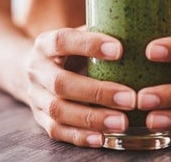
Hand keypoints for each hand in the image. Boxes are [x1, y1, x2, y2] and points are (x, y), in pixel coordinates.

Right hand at [25, 27, 136, 146]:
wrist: (31, 70)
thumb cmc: (68, 51)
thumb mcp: (77, 36)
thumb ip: (100, 34)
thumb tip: (139, 33)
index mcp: (45, 44)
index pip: (62, 41)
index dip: (89, 45)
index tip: (120, 50)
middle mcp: (36, 70)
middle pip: (61, 83)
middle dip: (97, 93)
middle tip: (130, 98)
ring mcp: (35, 96)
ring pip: (58, 111)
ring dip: (92, 119)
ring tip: (122, 123)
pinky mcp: (39, 118)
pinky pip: (57, 131)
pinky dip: (80, 136)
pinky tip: (103, 138)